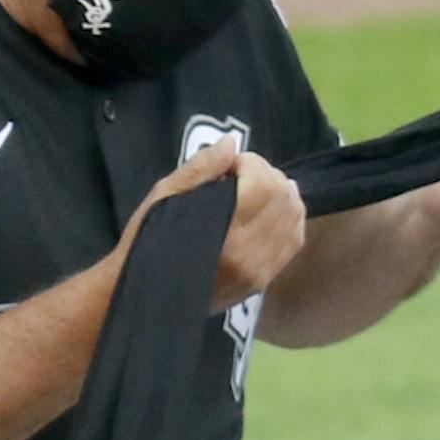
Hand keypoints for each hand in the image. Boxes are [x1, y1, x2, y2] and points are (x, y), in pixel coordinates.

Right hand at [125, 140, 307, 312]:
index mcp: (224, 232)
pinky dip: (290, 218)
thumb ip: (201, 169)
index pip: (262, 184)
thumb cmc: (146, 242)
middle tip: (243, 175)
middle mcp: (249, 254)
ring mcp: (259, 270)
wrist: (145, 296)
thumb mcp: (164, 198)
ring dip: (282, 195)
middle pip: (283, 198)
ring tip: (258, 189)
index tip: (229, 166)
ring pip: (295, 218)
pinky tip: (273, 210)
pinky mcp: (263, 281)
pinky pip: (294, 241)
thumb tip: (231, 143)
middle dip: (268, 175)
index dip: (250, 164)